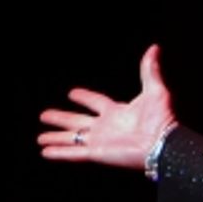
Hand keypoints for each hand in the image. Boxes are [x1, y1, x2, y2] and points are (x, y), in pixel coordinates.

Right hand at [37, 44, 174, 169]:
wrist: (163, 144)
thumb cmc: (162, 119)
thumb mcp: (155, 90)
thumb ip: (149, 70)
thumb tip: (154, 48)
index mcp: (117, 112)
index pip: (96, 103)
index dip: (84, 98)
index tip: (72, 93)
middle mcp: (106, 127)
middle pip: (77, 121)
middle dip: (61, 118)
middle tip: (44, 115)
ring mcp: (100, 141)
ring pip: (72, 138)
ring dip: (56, 138)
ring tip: (40, 138)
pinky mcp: (97, 153)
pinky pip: (73, 153)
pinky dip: (59, 152)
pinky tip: (45, 152)